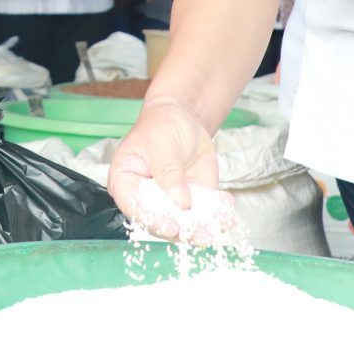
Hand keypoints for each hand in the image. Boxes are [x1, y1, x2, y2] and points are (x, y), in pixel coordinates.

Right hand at [108, 101, 218, 233]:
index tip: (171, 227)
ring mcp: (170, 204)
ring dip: (204, 228)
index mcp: (126, 183)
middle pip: (160, 222)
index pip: (134, 207)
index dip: (151, 220)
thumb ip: (168, 170)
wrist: (184, 120)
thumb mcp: (162, 143)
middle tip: (201, 234)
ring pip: (185, 223)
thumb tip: (180, 199)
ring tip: (220, 225)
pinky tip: (228, 214)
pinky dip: (218, 216)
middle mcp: (145, 199)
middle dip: (183, 230)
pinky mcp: (191, 203)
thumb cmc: (162, 125)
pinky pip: (204, 214)